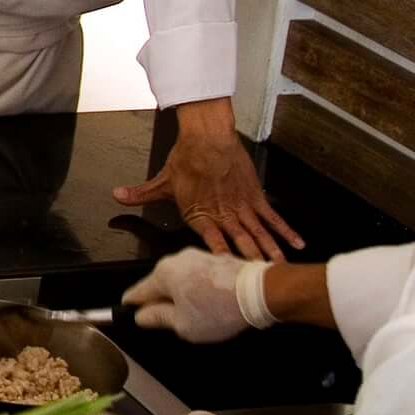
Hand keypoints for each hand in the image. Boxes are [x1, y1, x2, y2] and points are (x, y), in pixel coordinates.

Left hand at [115, 102, 303, 260]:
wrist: (208, 135)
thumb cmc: (186, 157)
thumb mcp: (162, 181)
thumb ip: (141, 194)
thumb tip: (118, 196)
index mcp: (199, 214)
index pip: (210, 240)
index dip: (219, 257)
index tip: (227, 273)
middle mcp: (222, 213)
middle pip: (239, 241)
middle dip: (250, 262)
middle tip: (261, 279)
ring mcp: (241, 206)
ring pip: (258, 233)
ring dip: (269, 251)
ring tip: (279, 269)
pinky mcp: (255, 196)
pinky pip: (272, 216)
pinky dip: (285, 230)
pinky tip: (296, 243)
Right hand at [123, 249, 271, 343]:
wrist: (259, 291)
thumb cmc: (218, 310)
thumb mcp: (183, 325)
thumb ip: (158, 319)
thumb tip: (142, 316)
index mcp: (162, 274)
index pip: (136, 292)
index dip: (131, 306)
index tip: (128, 313)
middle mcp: (175, 260)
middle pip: (158, 284)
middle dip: (161, 302)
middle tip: (171, 323)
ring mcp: (196, 257)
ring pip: (179, 280)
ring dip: (181, 296)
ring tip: (195, 315)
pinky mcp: (215, 259)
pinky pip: (197, 276)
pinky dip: (197, 289)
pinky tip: (210, 304)